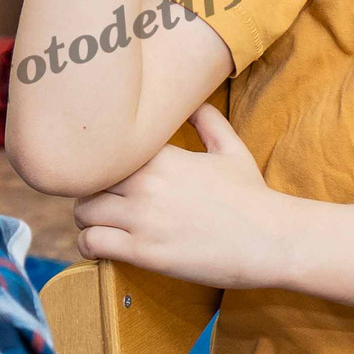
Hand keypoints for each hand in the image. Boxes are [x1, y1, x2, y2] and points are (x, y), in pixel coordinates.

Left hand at [71, 105, 291, 287]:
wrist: (270, 240)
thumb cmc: (251, 196)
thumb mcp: (231, 149)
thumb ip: (207, 121)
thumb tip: (192, 100)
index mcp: (162, 156)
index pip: (105, 151)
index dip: (99, 163)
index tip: (104, 173)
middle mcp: (147, 184)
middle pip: (87, 180)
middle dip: (89, 190)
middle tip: (100, 201)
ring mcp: (143, 219)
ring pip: (84, 211)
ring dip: (87, 219)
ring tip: (100, 224)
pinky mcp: (144, 252)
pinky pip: (92, 243)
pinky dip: (89, 245)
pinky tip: (102, 247)